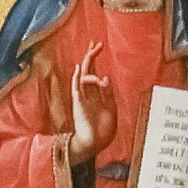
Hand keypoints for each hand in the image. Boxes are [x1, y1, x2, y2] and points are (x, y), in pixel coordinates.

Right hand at [61, 53, 111, 186]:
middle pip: (87, 70)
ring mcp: (82, 98)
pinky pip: (76, 87)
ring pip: (82, 76)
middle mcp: (87, 94)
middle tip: (97, 44)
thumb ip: (109, 93)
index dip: (95, 58)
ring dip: (91, 68)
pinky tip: (80, 68)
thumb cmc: (103, 130)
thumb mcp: (111, 108)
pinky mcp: (78, 104)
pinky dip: (77, 77)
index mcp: (96, 94)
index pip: (94, 71)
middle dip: (91, 55)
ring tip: (101, 73)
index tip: (98, 45)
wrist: (95, 144)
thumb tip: (106, 77)